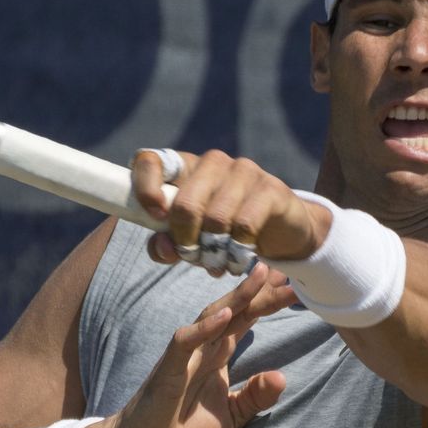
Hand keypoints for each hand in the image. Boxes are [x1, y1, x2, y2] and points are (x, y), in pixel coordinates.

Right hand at [77, 264, 295, 427]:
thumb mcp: (232, 417)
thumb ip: (255, 397)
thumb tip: (281, 377)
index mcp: (218, 355)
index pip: (246, 320)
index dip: (268, 301)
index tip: (295, 284)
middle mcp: (204, 347)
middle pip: (237, 311)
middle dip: (263, 291)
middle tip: (290, 271)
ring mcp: (186, 356)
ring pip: (213, 316)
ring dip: (238, 296)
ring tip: (262, 275)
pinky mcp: (169, 370)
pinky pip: (185, 342)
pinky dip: (205, 328)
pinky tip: (226, 314)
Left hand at [130, 149, 331, 266]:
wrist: (281, 232)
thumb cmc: (223, 234)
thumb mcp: (189, 241)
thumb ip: (165, 245)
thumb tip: (164, 247)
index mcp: (184, 168)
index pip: (150, 161)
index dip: (145, 187)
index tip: (155, 216)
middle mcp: (212, 162)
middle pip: (185, 204)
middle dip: (185, 241)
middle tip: (193, 259)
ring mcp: (243, 171)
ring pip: (216, 218)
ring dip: (213, 252)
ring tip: (217, 266)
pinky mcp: (270, 188)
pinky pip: (245, 225)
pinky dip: (237, 251)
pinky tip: (237, 261)